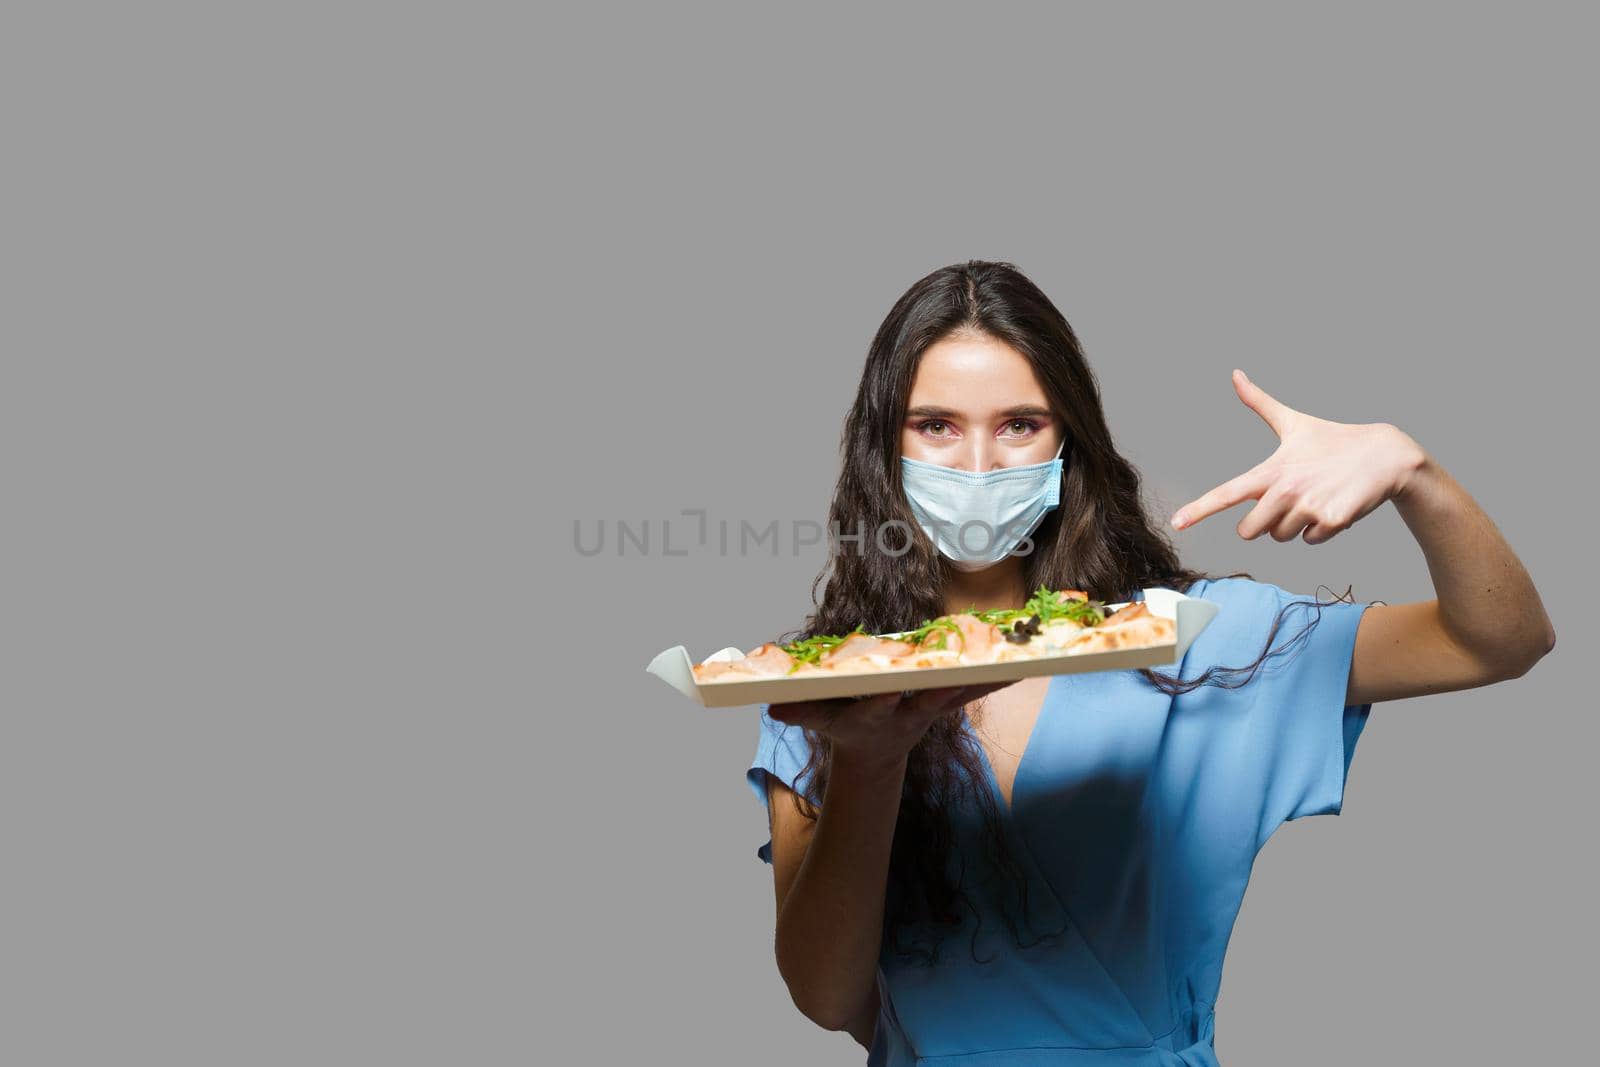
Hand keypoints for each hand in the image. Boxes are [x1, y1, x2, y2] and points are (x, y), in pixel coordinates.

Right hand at [768, 683, 1009, 769]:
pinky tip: (1025, 664)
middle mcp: (908, 713)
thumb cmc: (844, 729)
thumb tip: (772, 708)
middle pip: (932, 697)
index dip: (885, 698)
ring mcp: (931, 710)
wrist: (875, 755)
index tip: (892, 688)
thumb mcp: (820, 722)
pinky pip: (974, 690)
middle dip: (952, 684)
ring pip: (962, 692)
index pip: (879, 705)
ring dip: (988, 679)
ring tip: (1020, 660)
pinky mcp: (946, 704)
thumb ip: (800, 712)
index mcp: (875, 715)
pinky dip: (997, 679)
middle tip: (972, 670)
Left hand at [1169, 369, 1427, 544]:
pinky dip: (1319, 530)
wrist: (1385, 456)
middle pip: (1249, 530)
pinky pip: (1309, 541)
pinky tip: (1333, 505)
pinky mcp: (1332, 522)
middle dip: (1263, 523)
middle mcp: (1285, 490)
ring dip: (1294, 525)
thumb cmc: (1333, 441)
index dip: (1200, 509)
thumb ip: (1260, 403)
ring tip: (1315, 497)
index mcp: (1271, 470)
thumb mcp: (1294, 422)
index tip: (1177, 523)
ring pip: (1280, 537)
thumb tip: (1235, 374)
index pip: (1227, 493)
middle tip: (1288, 500)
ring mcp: (1309, 507)